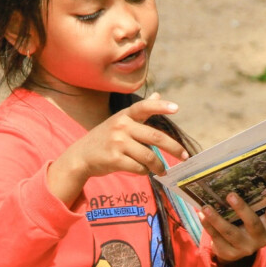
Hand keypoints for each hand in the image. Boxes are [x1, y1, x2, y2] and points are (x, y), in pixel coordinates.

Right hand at [48, 94, 188, 205]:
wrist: (80, 156)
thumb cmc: (105, 138)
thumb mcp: (120, 121)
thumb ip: (141, 112)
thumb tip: (158, 94)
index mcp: (124, 116)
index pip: (144, 107)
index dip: (160, 106)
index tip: (176, 108)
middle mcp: (121, 126)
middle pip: (155, 137)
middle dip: (174, 149)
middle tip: (185, 156)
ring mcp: (117, 143)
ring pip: (149, 156)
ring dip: (159, 166)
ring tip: (162, 170)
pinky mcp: (114, 159)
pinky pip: (139, 168)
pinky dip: (144, 172)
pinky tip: (143, 171)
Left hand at [198, 184, 265, 266]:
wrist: (235, 249)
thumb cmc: (245, 225)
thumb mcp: (253, 216)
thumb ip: (251, 204)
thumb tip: (235, 179)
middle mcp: (260, 238)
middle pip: (252, 224)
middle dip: (241, 209)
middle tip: (230, 195)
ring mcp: (245, 248)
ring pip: (230, 233)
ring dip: (217, 219)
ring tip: (206, 208)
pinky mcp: (230, 253)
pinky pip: (217, 239)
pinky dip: (208, 226)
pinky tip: (201, 216)